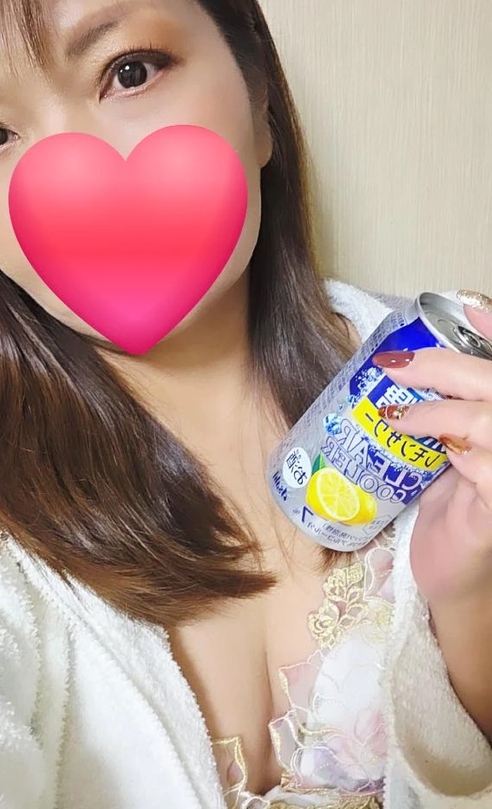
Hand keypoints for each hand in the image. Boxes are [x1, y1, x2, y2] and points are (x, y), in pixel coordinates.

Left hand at [374, 293, 491, 607]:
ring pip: (488, 419)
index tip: (467, 307)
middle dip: (446, 365)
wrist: (451, 572)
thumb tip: (404, 367)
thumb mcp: (441, 450)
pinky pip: (484, 463)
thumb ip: (441, 411)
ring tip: (395, 413)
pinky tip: (420, 444)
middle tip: (397, 364)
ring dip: (439, 409)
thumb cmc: (447, 507)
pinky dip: (449, 446)